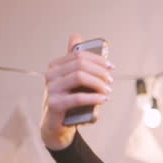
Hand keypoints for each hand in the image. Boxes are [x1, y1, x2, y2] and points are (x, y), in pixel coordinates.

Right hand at [40, 33, 114, 149]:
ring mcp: (51, 89)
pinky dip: (94, 97)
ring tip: (108, 91)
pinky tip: (103, 99)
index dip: (98, 59)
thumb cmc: (69, 101)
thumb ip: (75, 62)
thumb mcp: (74, 81)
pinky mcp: (54, 104)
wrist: (57, 126)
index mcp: (55, 66)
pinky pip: (78, 97)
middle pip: (80, 64)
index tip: (112, 67)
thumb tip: (76, 36)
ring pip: (79, 77)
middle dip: (100, 71)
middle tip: (111, 81)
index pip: (79, 55)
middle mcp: (50, 75)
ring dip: (98, 83)